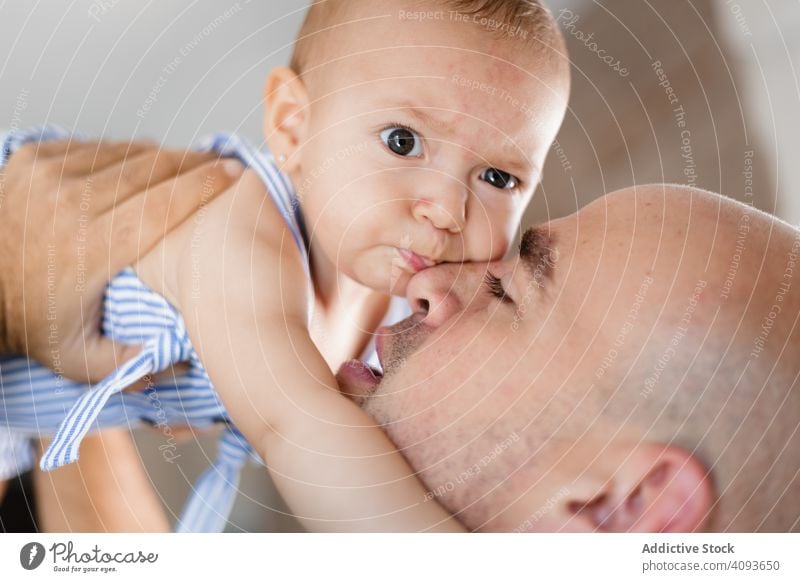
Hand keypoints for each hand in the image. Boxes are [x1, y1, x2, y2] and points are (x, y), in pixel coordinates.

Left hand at [0, 139, 242, 380]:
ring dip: (161, 158)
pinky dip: (123, 155)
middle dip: (193, 163)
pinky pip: (97, 146)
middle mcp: (72, 202)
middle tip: (220, 164)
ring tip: (185, 165)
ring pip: (127, 152)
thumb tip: (181, 362)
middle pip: (153, 169)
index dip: (205, 185)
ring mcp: (50, 173)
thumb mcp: (79, 359)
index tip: (234, 173)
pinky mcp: (34, 157)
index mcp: (91, 247)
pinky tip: (137, 166)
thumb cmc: (29, 320)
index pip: (164, 204)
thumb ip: (132, 365)